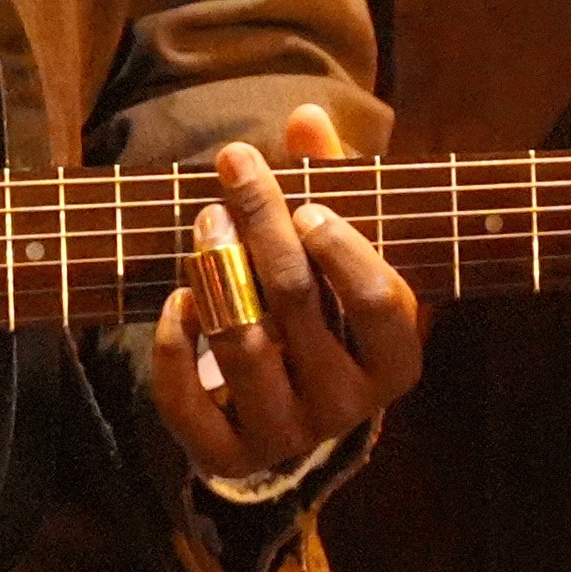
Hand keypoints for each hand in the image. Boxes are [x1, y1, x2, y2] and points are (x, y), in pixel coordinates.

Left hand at [141, 102, 423, 486]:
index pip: (381, 304)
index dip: (344, 251)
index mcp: (395, 359)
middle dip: (262, 228)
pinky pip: (190, 406)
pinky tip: (176, 299)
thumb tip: (307, 116)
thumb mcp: (342, 242)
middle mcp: (347, 407)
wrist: (290, 394)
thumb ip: (332, 180)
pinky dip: (174, 350)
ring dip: (215, 274)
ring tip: (205, 221)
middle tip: (235, 171)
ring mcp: (286, 435)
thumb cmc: (325, 299)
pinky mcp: (227, 455)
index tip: (308, 205)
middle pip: (299, 306)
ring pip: (243, 351)